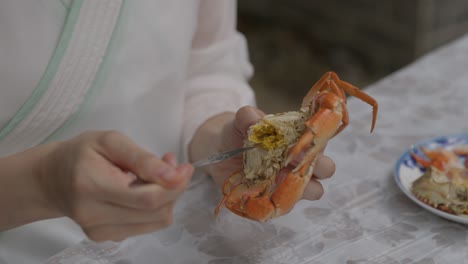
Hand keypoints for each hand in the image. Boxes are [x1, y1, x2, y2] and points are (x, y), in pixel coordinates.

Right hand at [37, 131, 192, 240]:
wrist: (52, 179)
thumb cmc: (81, 154)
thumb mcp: (110, 141)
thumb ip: (142, 158)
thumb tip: (173, 175)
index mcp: (92, 186)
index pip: (147, 199)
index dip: (174, 185)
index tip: (185, 168)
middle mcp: (94, 216)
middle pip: (155, 213)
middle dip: (174, 189)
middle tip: (172, 164)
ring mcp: (100, 231)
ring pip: (156, 221)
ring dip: (167, 197)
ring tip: (157, 173)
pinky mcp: (106, 237)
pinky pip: (146, 225)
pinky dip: (155, 207)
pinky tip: (144, 188)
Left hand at [190, 106, 334, 200]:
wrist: (221, 150)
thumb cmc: (240, 131)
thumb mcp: (242, 119)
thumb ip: (248, 116)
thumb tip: (255, 123)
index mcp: (299, 139)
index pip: (322, 141)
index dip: (319, 143)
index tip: (304, 143)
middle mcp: (300, 162)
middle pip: (326, 169)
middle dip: (320, 167)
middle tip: (299, 161)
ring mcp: (290, 182)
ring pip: (313, 191)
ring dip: (304, 188)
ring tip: (283, 180)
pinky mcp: (276, 199)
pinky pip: (286, 206)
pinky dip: (280, 203)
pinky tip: (264, 195)